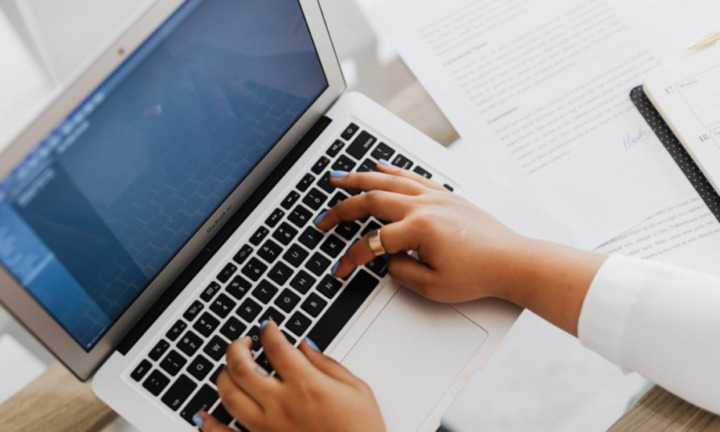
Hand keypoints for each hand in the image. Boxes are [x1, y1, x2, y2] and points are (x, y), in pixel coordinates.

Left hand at [196, 321, 384, 431]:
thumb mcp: (357, 389)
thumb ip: (328, 364)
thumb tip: (305, 346)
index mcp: (307, 385)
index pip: (275, 346)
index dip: (268, 330)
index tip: (267, 327)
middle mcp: (282, 405)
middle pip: (241, 367)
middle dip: (237, 347)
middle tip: (243, 342)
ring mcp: (267, 428)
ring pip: (229, 396)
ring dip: (224, 376)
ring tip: (231, 369)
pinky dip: (209, 425)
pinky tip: (203, 416)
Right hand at [315, 162, 530, 302]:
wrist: (512, 261)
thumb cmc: (479, 274)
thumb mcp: (432, 286)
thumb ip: (400, 271)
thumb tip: (387, 257)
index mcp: (419, 229)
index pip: (372, 243)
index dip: (351, 258)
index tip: (340, 269)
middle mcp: (424, 207)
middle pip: (371, 200)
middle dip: (341, 209)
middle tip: (324, 218)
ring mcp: (435, 197)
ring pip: (388, 181)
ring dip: (359, 178)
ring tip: (338, 178)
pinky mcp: (445, 195)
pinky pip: (411, 176)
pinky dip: (392, 170)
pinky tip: (378, 166)